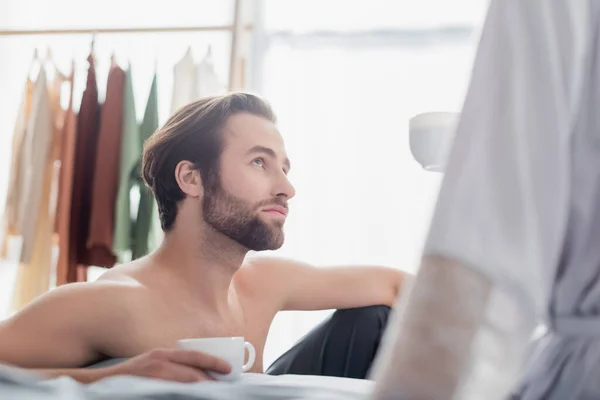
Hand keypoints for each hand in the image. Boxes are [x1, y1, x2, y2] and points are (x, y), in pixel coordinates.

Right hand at [103, 348, 231, 382]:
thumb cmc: (129, 376)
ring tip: (214, 394)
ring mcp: (152, 376)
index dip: (214, 361)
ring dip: (202, 390)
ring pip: (186, 385)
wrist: (99, 383)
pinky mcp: (145, 388)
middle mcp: (159, 362)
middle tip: (225, 389)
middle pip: (193, 374)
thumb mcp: (151, 364)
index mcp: (163, 354)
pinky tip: (193, 396)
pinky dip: (186, 394)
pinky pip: (172, 392)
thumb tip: (197, 376)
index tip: (229, 369)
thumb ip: (170, 367)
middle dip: (211, 383)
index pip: (195, 356)